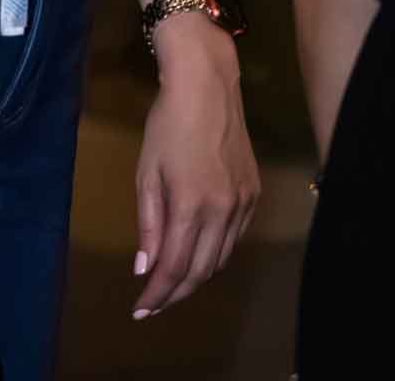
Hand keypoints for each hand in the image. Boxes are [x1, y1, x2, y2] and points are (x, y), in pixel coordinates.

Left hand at [132, 17, 259, 316]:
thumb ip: (148, 223)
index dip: (158, 293)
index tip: (141, 309)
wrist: (207, 85)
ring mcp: (243, 204)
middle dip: (176, 291)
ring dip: (197, 276)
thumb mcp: (147, 171)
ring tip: (173, 283)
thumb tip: (145, 268)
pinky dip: (216, 252)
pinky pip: (234, 237)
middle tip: (154, 302)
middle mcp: (224, 211)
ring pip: (221, 258)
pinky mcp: (254, 194)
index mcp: (192, 205)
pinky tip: (199, 252)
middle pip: (201, 270)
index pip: (175, 267)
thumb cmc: (167, 123)